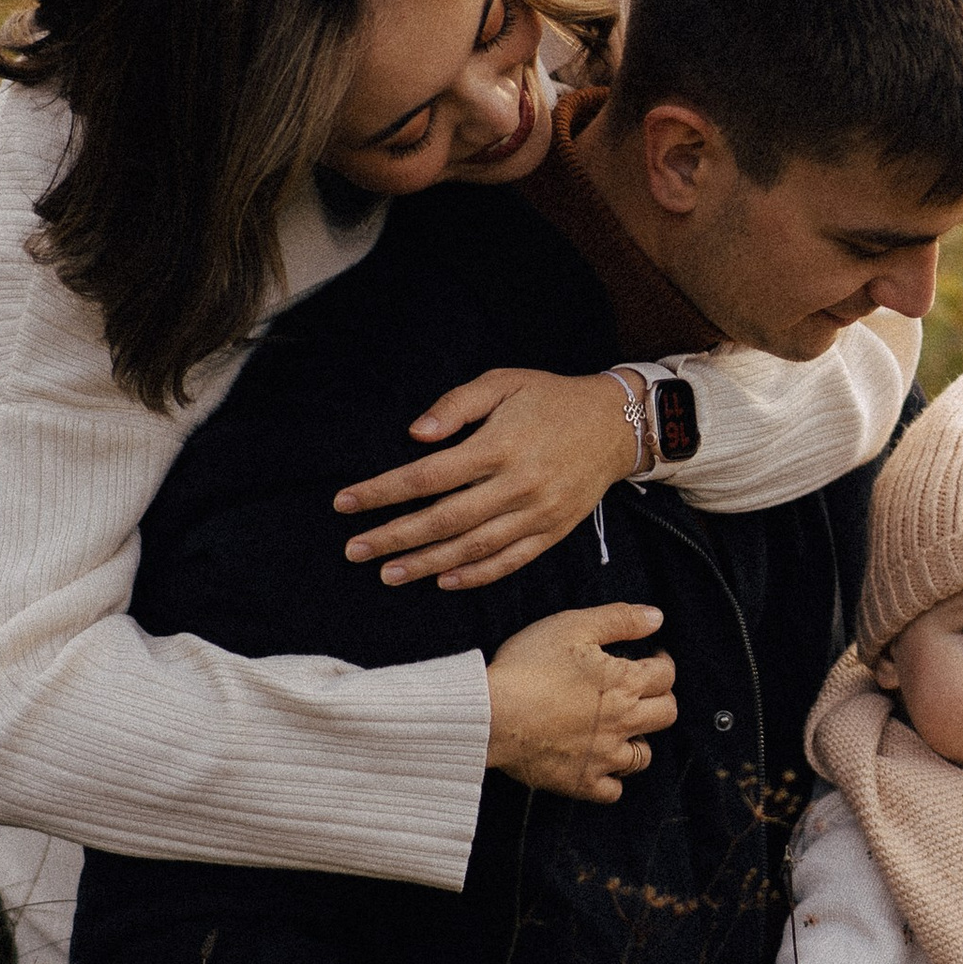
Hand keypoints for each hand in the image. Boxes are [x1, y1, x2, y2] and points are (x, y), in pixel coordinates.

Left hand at [335, 366, 640, 589]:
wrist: (617, 424)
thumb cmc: (550, 398)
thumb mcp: (504, 383)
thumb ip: (456, 405)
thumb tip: (415, 435)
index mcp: (500, 445)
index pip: (427, 476)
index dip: (382, 492)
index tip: (345, 502)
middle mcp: (518, 484)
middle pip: (444, 519)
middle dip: (393, 537)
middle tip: (354, 550)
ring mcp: (537, 513)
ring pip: (472, 548)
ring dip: (425, 564)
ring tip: (387, 574)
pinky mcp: (552, 532)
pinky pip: (509, 562)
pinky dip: (475, 576)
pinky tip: (443, 581)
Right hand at [484, 603, 676, 795]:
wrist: (490, 713)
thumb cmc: (527, 666)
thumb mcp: (573, 626)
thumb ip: (620, 619)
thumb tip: (657, 617)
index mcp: (625, 683)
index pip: (665, 675)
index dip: (662, 663)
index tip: (651, 659)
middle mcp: (623, 722)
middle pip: (666, 714)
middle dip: (660, 698)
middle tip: (641, 691)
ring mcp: (604, 757)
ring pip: (643, 756)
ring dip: (638, 740)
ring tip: (621, 729)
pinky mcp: (581, 781)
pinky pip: (612, 791)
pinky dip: (612, 780)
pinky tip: (600, 764)